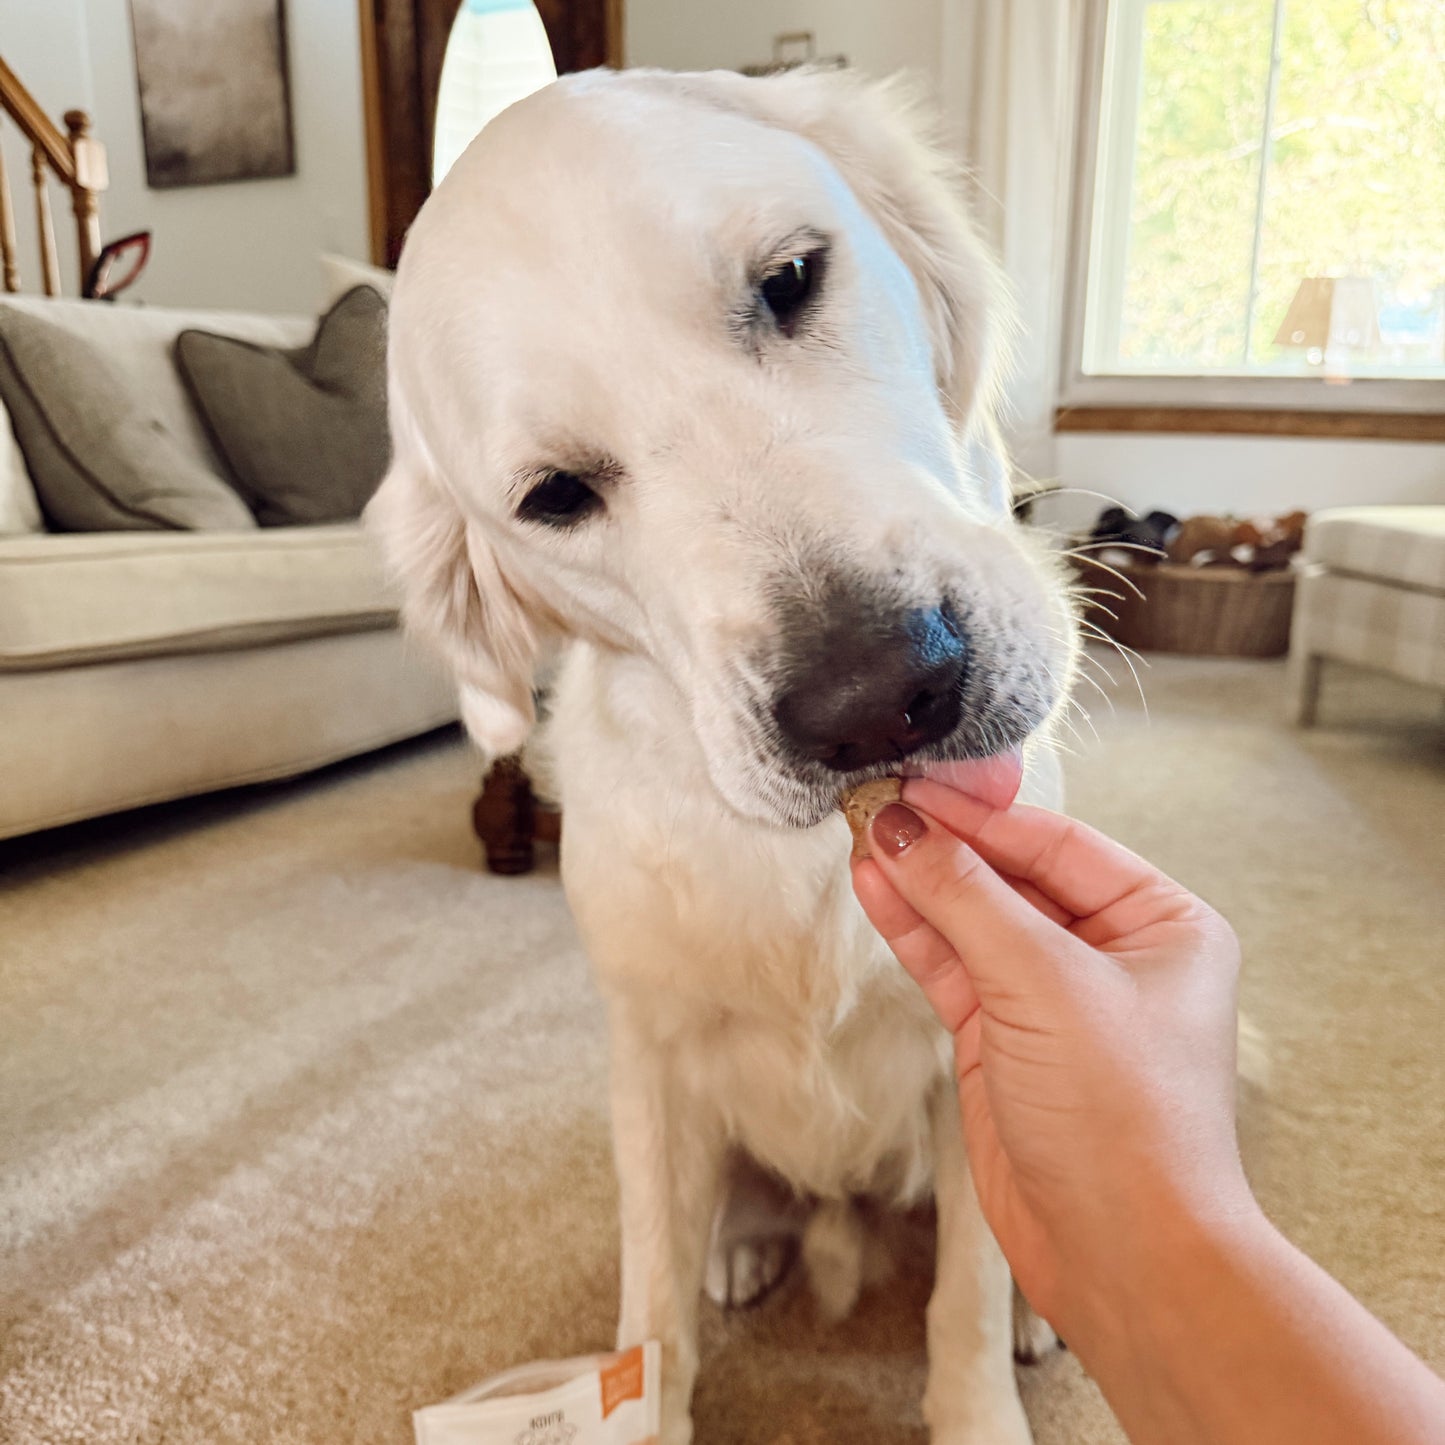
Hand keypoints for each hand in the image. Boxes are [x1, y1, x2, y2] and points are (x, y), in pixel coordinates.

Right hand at [851, 781, 1250, 1338]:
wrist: (1122, 1253)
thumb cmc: (1128, 1122)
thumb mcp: (1046, 984)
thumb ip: (968, 898)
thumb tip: (906, 831)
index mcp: (1161, 923)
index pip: (1056, 841)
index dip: (980, 812)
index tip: (915, 787)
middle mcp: (1111, 954)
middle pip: (1012, 875)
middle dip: (944, 845)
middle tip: (878, 806)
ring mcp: (1053, 998)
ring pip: (974, 919)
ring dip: (919, 882)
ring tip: (864, 838)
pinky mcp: (1006, 1039)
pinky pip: (954, 965)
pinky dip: (914, 929)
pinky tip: (878, 889)